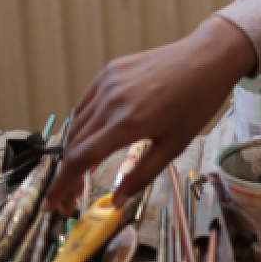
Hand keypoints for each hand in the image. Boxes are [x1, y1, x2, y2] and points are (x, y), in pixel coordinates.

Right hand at [45, 15, 257, 211]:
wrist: (207, 57)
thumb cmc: (197, 103)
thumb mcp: (175, 146)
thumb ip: (142, 175)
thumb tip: (117, 201)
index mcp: (126, 124)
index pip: (80, 159)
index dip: (62, 185)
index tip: (52, 204)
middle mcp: (110, 102)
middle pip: (74, 144)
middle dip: (68, 175)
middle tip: (70, 197)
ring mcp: (107, 83)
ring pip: (77, 124)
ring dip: (73, 151)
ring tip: (80, 173)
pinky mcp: (109, 71)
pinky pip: (86, 103)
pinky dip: (82, 125)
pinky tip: (89, 139)